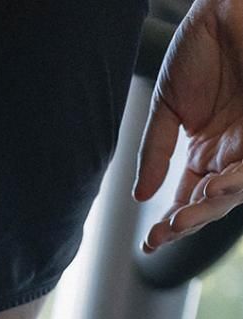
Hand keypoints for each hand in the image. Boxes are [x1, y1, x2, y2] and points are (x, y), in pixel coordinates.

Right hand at [134, 0, 242, 251]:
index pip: (188, 200)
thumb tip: (139, 196)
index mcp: (206, 153)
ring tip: (185, 218)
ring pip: (235, 190)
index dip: (170, 224)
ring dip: (211, 207)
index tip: (149, 241)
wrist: (222, 7)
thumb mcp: (167, 105)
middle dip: (189, 222)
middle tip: (165, 232)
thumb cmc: (201, 45)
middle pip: (212, 203)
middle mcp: (230, 153)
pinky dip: (234, 181)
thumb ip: (154, 151)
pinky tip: (214, 187)